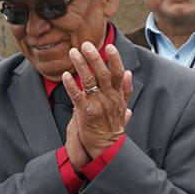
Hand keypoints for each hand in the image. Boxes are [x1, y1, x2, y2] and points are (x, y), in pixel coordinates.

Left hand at [61, 42, 131, 165]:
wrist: (107, 149)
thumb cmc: (113, 126)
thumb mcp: (123, 107)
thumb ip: (125, 90)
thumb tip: (128, 73)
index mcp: (118, 96)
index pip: (118, 74)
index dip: (114, 60)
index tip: (109, 47)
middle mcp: (109, 98)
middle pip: (102, 74)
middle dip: (94, 58)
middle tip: (85, 44)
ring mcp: (98, 106)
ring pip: (89, 82)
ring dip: (80, 66)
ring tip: (73, 53)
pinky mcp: (86, 114)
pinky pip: (78, 97)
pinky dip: (71, 86)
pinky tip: (65, 75)